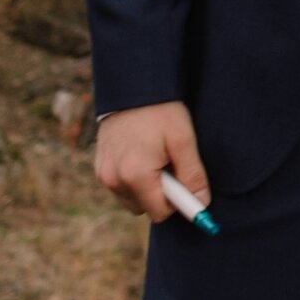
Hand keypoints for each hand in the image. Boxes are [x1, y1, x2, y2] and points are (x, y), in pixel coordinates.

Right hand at [94, 101, 208, 223]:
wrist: (133, 86)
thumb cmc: (162, 111)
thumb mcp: (183, 140)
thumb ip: (192, 175)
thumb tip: (201, 204)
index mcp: (135, 175)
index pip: (160, 213)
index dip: (178, 203)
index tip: (190, 189)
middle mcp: (114, 179)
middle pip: (145, 208)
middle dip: (162, 194)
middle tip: (171, 164)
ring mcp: (103, 174)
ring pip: (133, 199)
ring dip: (147, 187)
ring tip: (156, 156)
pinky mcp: (99, 168)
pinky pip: (121, 187)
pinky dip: (134, 178)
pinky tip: (142, 154)